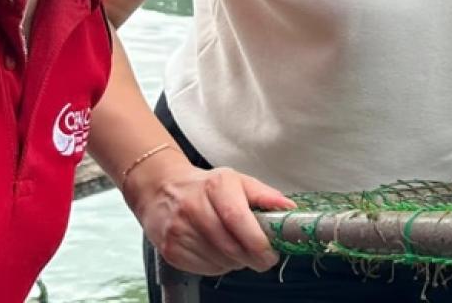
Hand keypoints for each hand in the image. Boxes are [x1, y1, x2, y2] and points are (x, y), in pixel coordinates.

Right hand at [123, 153, 294, 275]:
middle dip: (252, 258)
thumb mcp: (237, 181)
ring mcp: (178, 230)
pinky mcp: (170, 250)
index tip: (271, 253)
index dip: (257, 241)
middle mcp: (193, 207)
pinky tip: (221, 254)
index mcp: (216, 187)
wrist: (162, 190)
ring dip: (237, 263)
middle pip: (229, 245)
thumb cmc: (207, 187)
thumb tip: (289, 209)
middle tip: (264, 259)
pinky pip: (204, 269)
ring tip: (240, 252)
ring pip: (218, 261)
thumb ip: (265, 195)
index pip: (238, 219)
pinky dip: (219, 267)